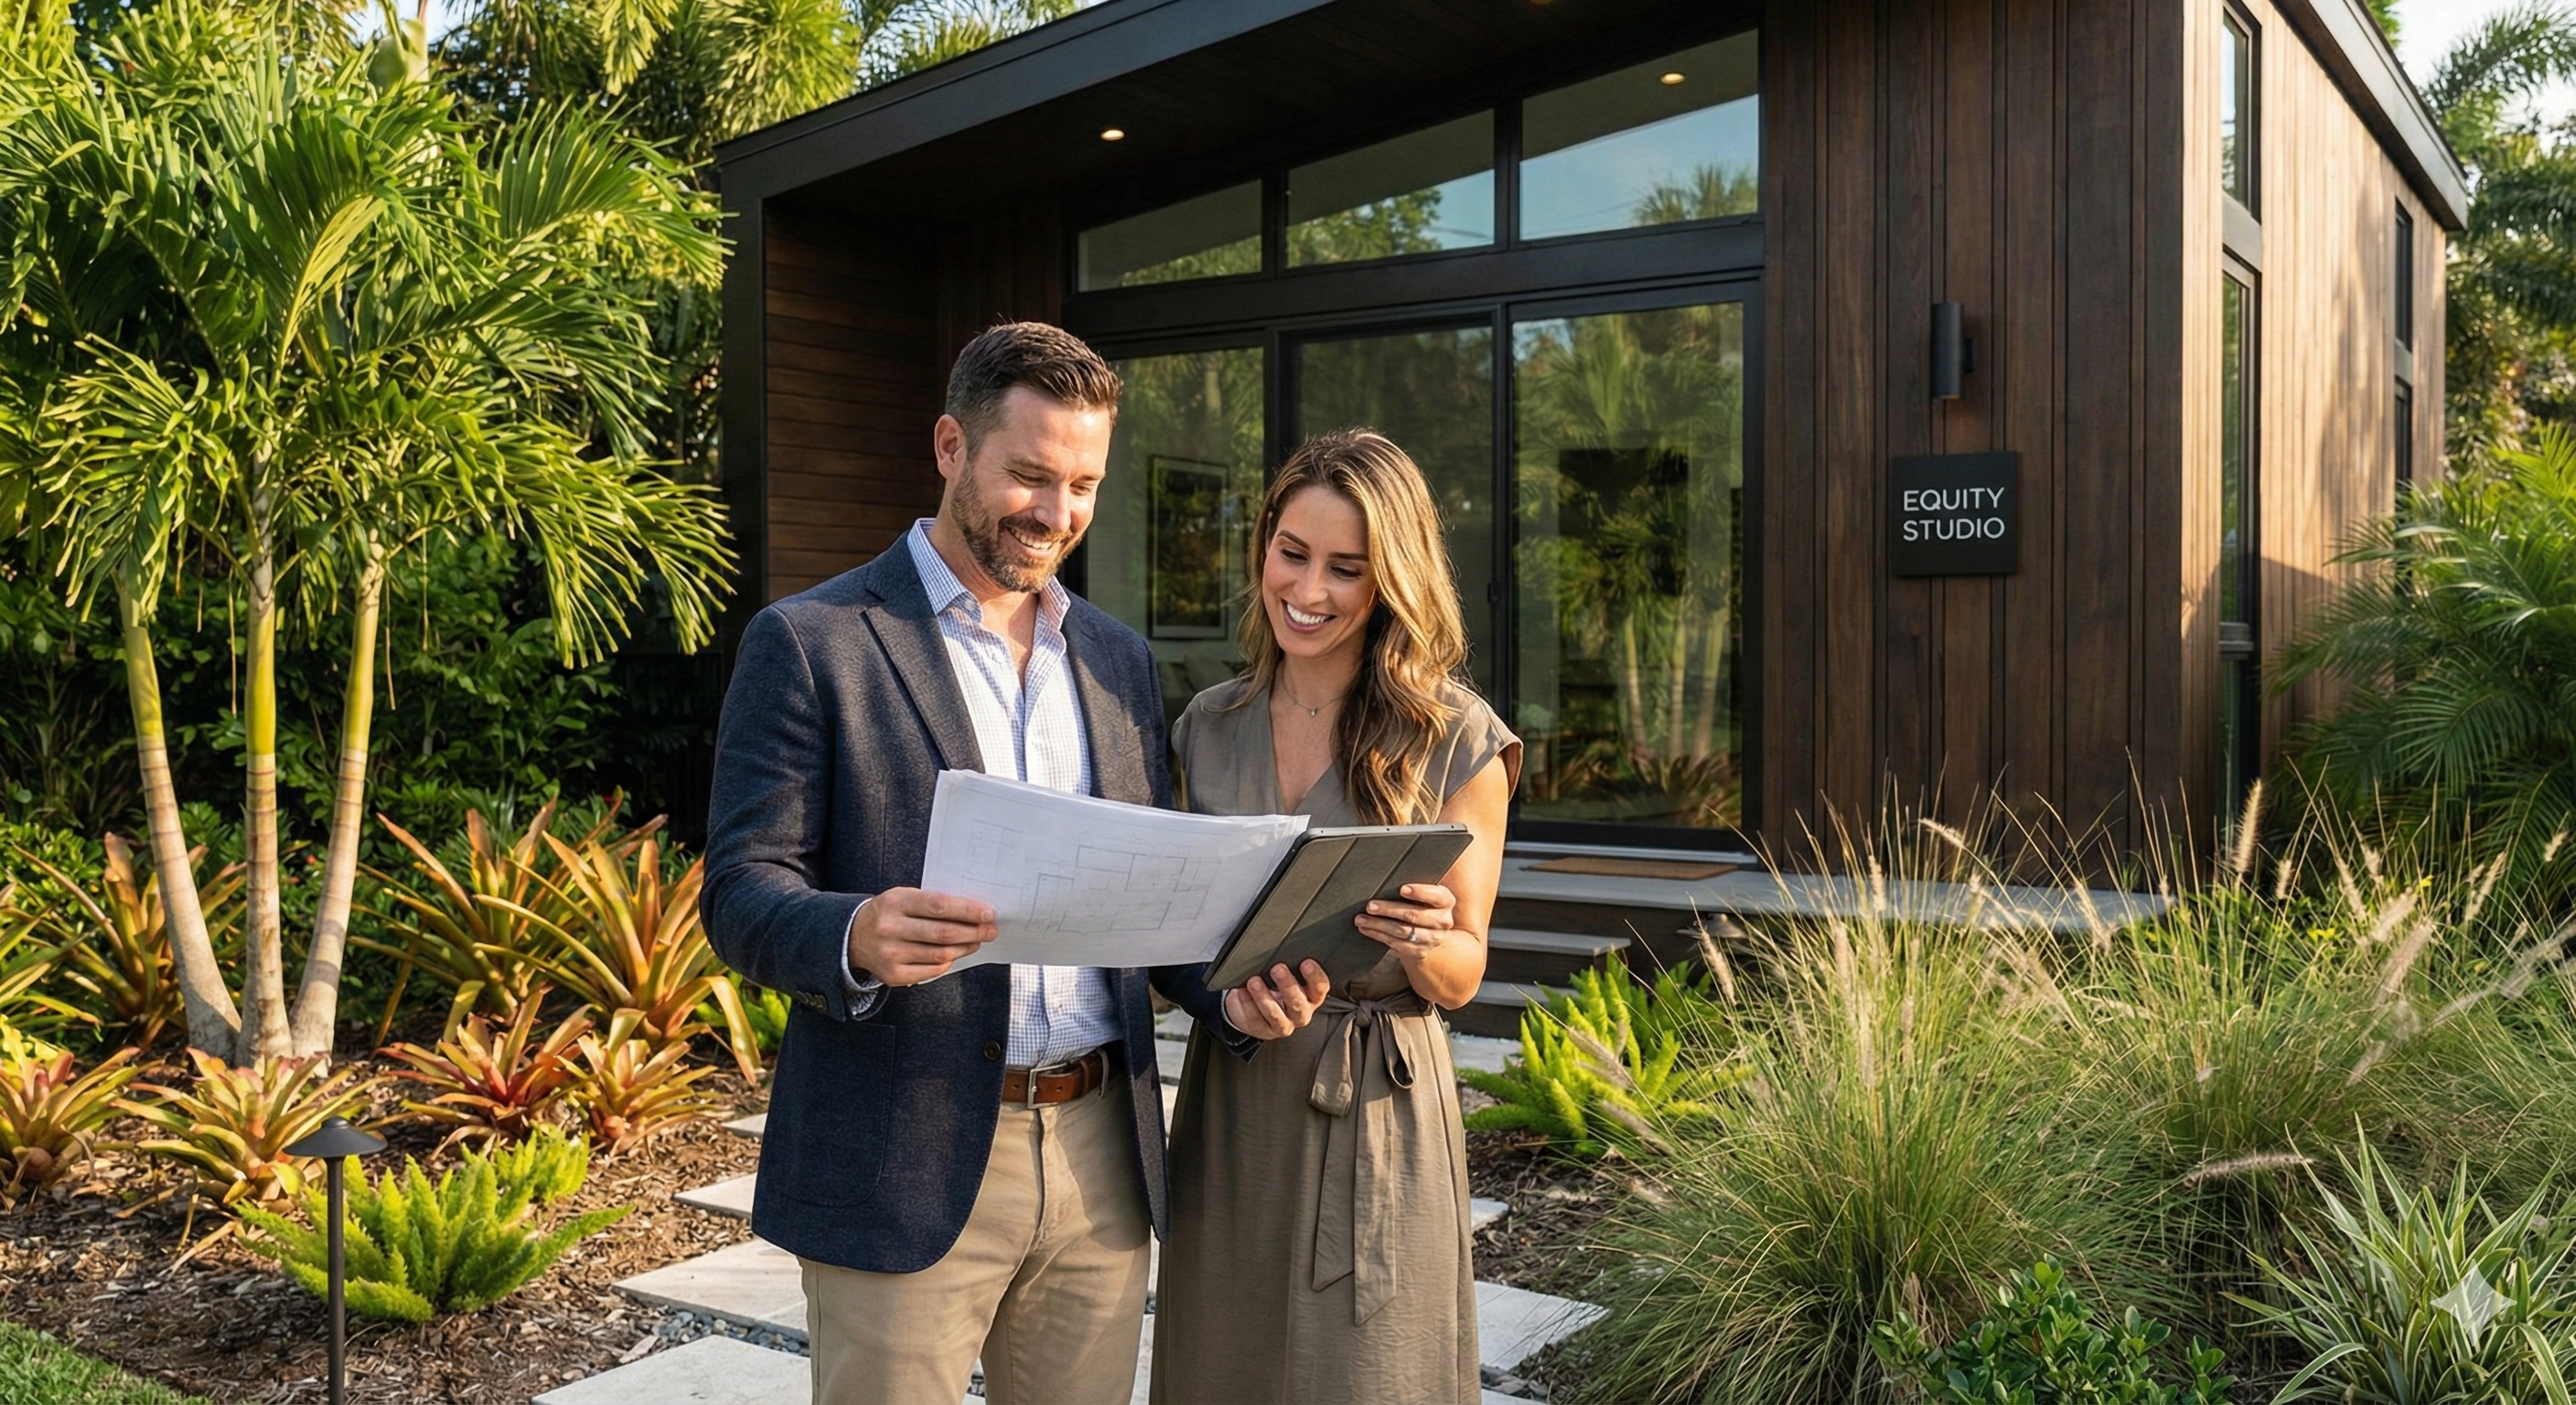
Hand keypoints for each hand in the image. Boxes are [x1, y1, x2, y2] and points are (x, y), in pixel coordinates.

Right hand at [846, 888, 996, 985]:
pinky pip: (931, 970)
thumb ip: (933, 903)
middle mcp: (890, 928)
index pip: (939, 906)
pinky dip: (948, 963)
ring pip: (940, 954)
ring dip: (965, 948)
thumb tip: (974, 912)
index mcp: (895, 902)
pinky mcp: (892, 975)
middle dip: (973, 932)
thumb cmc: (889, 914)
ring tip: (977, 941)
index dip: (967, 910)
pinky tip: (955, 954)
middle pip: (943, 933)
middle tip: (991, 930)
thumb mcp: (904, 898)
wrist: (853, 937)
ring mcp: (890, 954)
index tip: (989, 913)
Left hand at [1223, 960, 1329, 1039]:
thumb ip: (1291, 965)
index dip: (1315, 977)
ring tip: (1254, 981)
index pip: (1320, 988)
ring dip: (1264, 997)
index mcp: (1312, 997)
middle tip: (1277, 969)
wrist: (1261, 1008)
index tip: (1306, 963)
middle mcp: (1300, 1013)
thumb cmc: (1279, 986)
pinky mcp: (1262, 1030)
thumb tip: (1283, 948)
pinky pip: (1254, 1020)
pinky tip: (1240, 992)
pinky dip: (1245, 1005)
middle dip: (1287, 986)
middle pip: (1298, 1004)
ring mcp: (1282, 1025)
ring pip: (1275, 1015)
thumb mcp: (1289, 975)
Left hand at [1356, 883, 1458, 959]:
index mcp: (1446, 901)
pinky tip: (1366, 929)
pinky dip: (1378, 935)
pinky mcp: (1420, 952)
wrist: (1430, 934)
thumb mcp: (1424, 894)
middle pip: (1414, 915)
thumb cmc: (1422, 905)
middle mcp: (1443, 921)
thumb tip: (1385, 877)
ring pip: (1402, 931)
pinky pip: (1396, 944)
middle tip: (1370, 906)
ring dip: (1378, 925)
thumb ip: (1413, 887)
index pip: (1436, 896)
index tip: (1402, 889)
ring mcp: (1432, 939)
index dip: (1420, 892)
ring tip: (1361, 919)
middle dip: (1389, 910)